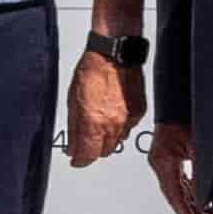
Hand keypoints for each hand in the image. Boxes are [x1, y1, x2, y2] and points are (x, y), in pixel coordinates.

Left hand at [65, 47, 144, 166]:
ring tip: (100, 120)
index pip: (87, 156)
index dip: (79, 160)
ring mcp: (128, 120)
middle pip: (103, 152)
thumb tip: (73, 147)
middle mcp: (113, 125)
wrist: (115, 53)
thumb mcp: (72, 100)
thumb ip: (74, 128)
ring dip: (107, 137)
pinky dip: (120, 125)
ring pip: (117, 141)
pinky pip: (128, 127)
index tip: (76, 159)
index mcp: (93, 123)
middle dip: (93, 148)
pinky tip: (113, 111)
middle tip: (86, 138)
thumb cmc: (92, 70)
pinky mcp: (139, 113)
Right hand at [145, 121, 212, 213]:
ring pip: (178, 192)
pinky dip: (190, 193)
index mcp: (164, 162)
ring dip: (192, 205)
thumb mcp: (196, 145)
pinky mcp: (168, 162)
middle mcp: (160, 166)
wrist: (175, 105)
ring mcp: (163, 164)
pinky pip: (179, 183)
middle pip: (176, 198)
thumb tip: (205, 194)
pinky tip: (200, 201)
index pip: (175, 196)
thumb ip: (199, 171)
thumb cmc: (182, 118)